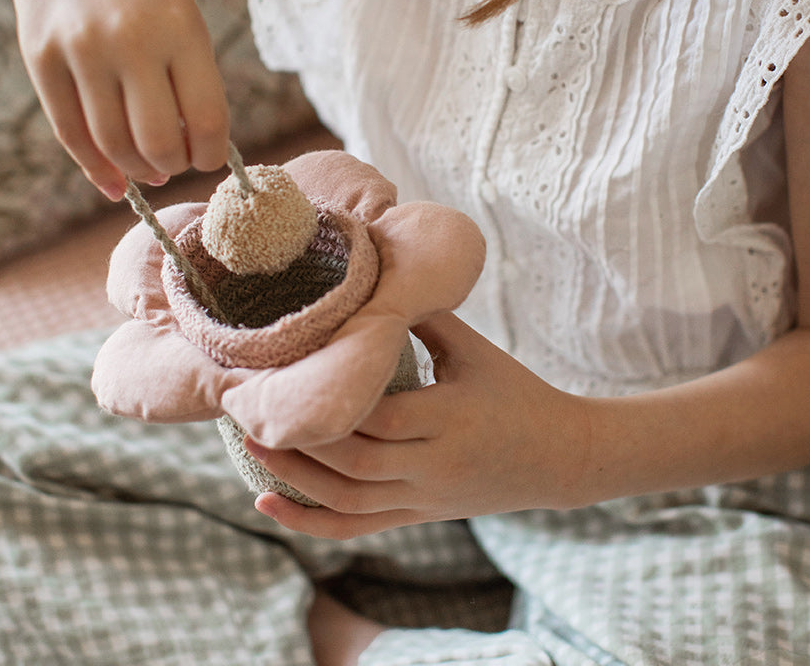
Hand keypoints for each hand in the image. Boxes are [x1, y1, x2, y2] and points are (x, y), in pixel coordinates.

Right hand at [3, 0, 229, 198]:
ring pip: (111, 143)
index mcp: (179, 24)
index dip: (213, 153)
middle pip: (157, 142)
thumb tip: (190, 140)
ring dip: (137, 169)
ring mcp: (78, 49)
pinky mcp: (39, 56)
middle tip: (180, 163)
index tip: (212, 157)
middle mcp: (129, 40)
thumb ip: (187, 65)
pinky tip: (112, 179)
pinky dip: (93, 164)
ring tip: (150, 169)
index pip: (207, 118)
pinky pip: (69, 129)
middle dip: (175, 165)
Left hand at [248, 311, 594, 538]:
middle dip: (299, 439)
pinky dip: (310, 522)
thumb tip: (371, 284)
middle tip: (251, 408)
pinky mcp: (418, 516)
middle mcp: (435, 465)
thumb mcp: (474, 351)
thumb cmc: (514, 390)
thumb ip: (423, 320)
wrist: (559, 456)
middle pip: (354, 461)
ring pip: (348, 500)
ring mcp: (425, 498)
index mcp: (451, 417)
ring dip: (295, 478)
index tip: (289, 374)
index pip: (379, 416)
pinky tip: (267, 504)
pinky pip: (357, 526)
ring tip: (252, 444)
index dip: (331, 402)